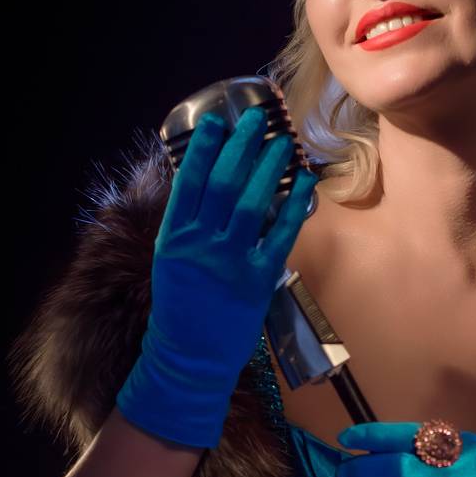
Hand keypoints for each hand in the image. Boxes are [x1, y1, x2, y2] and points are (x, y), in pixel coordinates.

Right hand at [116, 107, 317, 448]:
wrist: (189, 357)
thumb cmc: (181, 308)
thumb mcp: (171, 262)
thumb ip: (188, 227)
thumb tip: (207, 186)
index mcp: (174, 238)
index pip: (190, 182)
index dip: (205, 150)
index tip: (217, 122)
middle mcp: (200, 246)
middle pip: (224, 184)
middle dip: (242, 147)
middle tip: (257, 119)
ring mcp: (229, 263)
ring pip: (253, 203)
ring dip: (270, 168)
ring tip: (283, 142)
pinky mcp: (257, 280)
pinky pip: (280, 235)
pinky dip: (293, 206)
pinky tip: (305, 183)